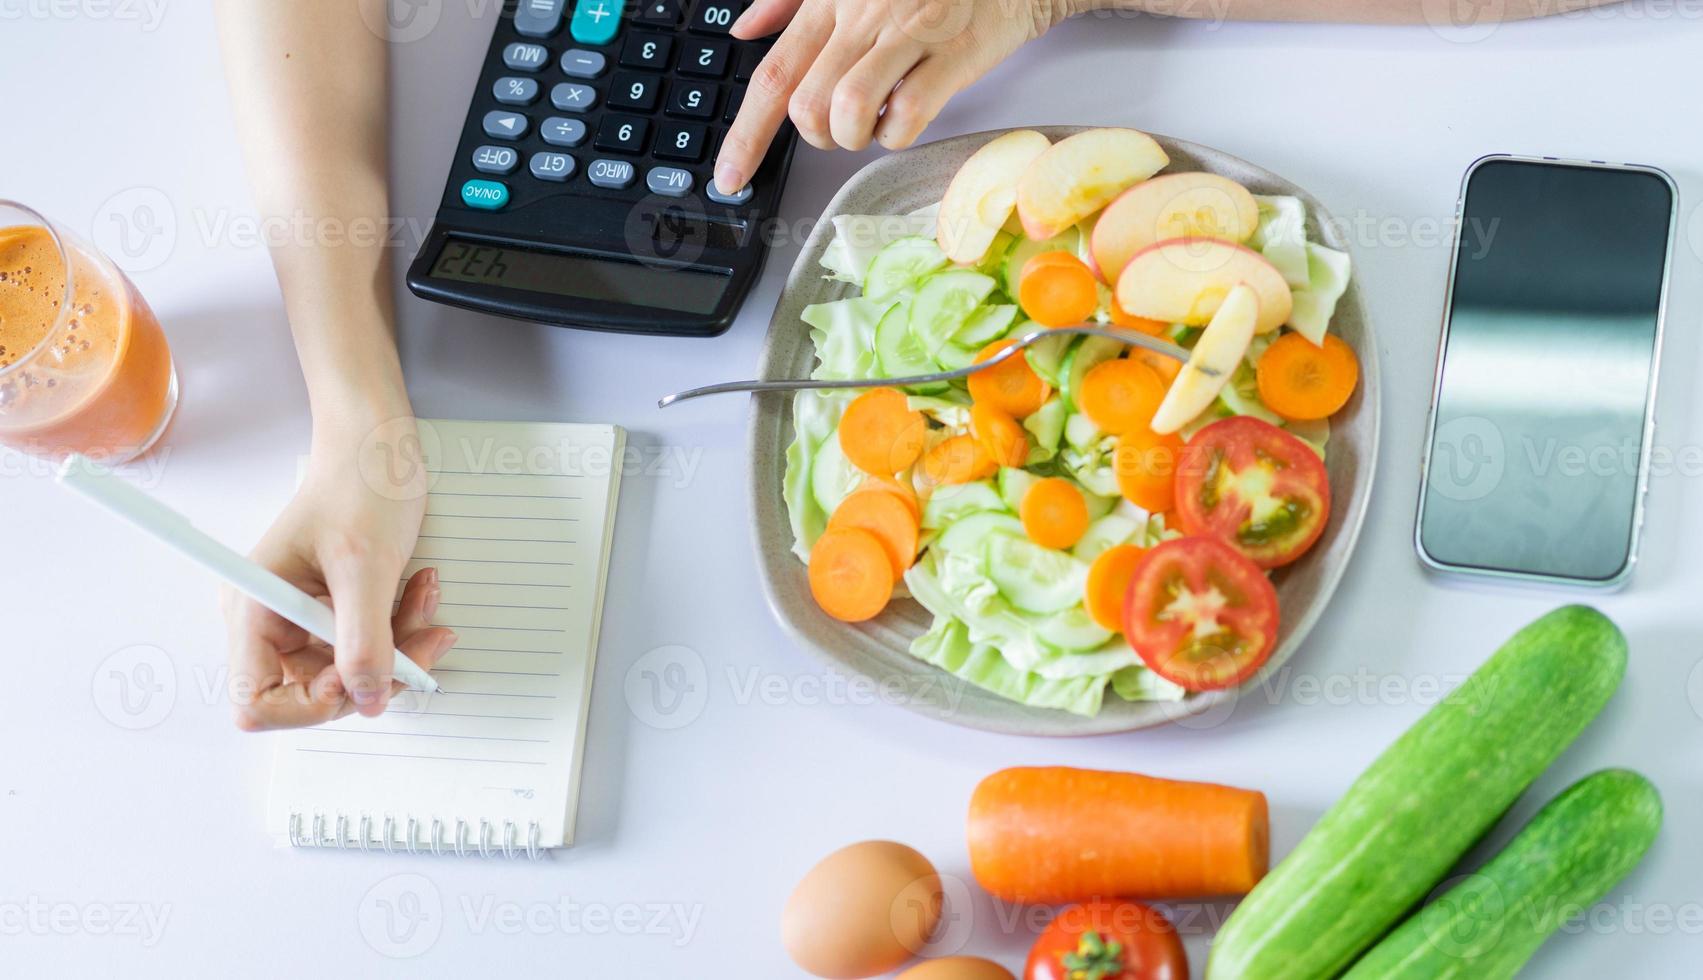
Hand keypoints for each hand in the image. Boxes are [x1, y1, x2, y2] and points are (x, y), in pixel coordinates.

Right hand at [221, 417, 455, 729]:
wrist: (378, 448)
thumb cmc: (359, 485)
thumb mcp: (366, 566)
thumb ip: (365, 641)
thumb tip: (367, 701)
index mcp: (254, 610)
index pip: (256, 701)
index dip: (309, 705)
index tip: (358, 678)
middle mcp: (271, 622)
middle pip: (315, 694)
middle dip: (375, 673)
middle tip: (423, 641)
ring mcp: (305, 621)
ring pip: (353, 674)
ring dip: (399, 649)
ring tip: (425, 600)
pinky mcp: (336, 614)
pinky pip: (371, 648)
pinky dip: (403, 630)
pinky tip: (420, 592)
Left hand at [714, 0, 1072, 192]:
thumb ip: (790, 2)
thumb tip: (744, 31)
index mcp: (829, 0)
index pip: (772, 76)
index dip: (745, 135)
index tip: (730, 177)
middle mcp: (862, 16)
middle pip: (808, 104)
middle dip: (817, 137)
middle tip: (839, 130)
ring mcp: (909, 35)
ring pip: (850, 110)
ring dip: (854, 137)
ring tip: (873, 125)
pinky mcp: (953, 54)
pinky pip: (909, 114)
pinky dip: (899, 134)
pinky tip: (906, 118)